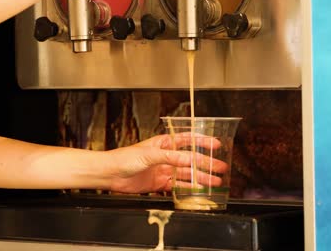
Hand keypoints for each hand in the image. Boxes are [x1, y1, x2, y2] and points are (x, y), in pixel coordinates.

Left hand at [104, 133, 227, 193]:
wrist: (110, 174)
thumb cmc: (123, 158)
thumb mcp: (149, 154)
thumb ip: (170, 157)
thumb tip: (189, 159)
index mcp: (164, 143)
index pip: (187, 140)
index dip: (203, 141)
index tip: (216, 144)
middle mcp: (166, 156)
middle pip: (191, 159)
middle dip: (207, 163)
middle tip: (221, 167)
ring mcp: (164, 170)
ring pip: (187, 174)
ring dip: (201, 177)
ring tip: (215, 181)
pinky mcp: (159, 183)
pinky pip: (178, 186)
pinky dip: (189, 188)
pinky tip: (198, 189)